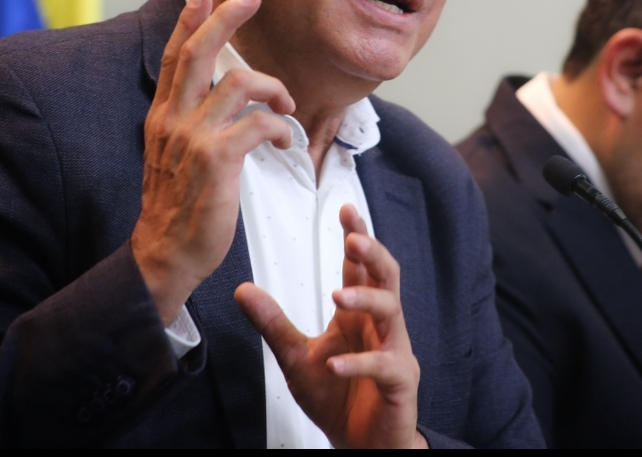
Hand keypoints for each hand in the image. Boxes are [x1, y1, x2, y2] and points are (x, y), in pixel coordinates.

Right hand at [131, 0, 294, 324]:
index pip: (174, 58)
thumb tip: (216, 97)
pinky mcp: (217, 160)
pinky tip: (283, 139)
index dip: (190, 22)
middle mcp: (173, 120)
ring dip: (273, 88)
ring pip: (239, 83)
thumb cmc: (177, 207)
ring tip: (285, 106)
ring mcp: (193, 138)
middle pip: (199, 53)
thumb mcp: (172, 155)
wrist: (166, 253)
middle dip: (227, 19)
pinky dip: (278, 127)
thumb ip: (189, 123)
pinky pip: (258, 123)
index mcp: (162, 117)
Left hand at [235, 205, 425, 448]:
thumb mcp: (295, 358)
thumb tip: (242, 289)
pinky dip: (360, 363)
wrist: (362, 446)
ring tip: (338, 296)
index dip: (356, 236)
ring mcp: (394, 351)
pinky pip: (384, 365)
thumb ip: (273, 324)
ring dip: (365, 299)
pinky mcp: (399, 382)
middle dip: (373, 253)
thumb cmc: (337, 399)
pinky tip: (336, 365)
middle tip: (354, 237)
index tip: (346, 209)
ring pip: (391, 312)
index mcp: (357, 315)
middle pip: (386, 277)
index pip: (360, 267)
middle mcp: (380, 326)